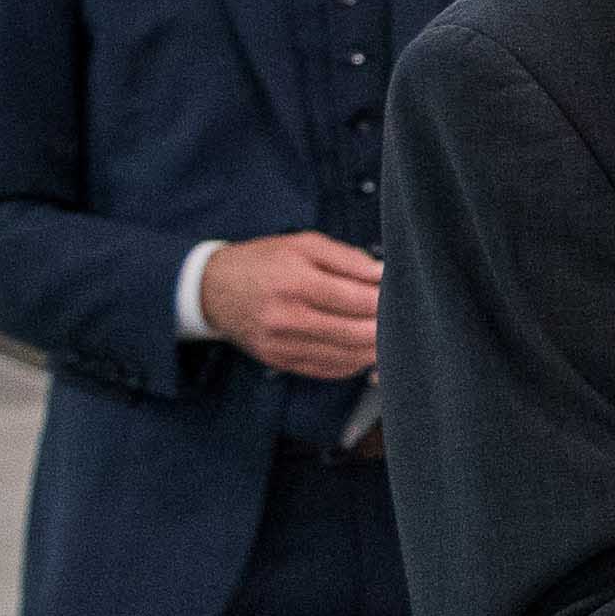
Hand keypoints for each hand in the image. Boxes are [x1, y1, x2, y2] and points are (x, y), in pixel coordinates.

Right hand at [198, 229, 381, 381]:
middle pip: (355, 333)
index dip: (385, 300)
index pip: (356, 300)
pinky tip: (363, 347)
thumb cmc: (263, 262)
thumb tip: (384, 275)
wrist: (213, 289)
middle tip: (402, 318)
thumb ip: (348, 259)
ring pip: (346, 357)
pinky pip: (330, 370)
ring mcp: (282, 345)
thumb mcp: (304, 245)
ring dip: (375, 348)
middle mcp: (286, 318)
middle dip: (386, 327)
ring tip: (387, 332)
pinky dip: (354, 361)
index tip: (399, 295)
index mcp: (294, 283)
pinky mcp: (280, 362)